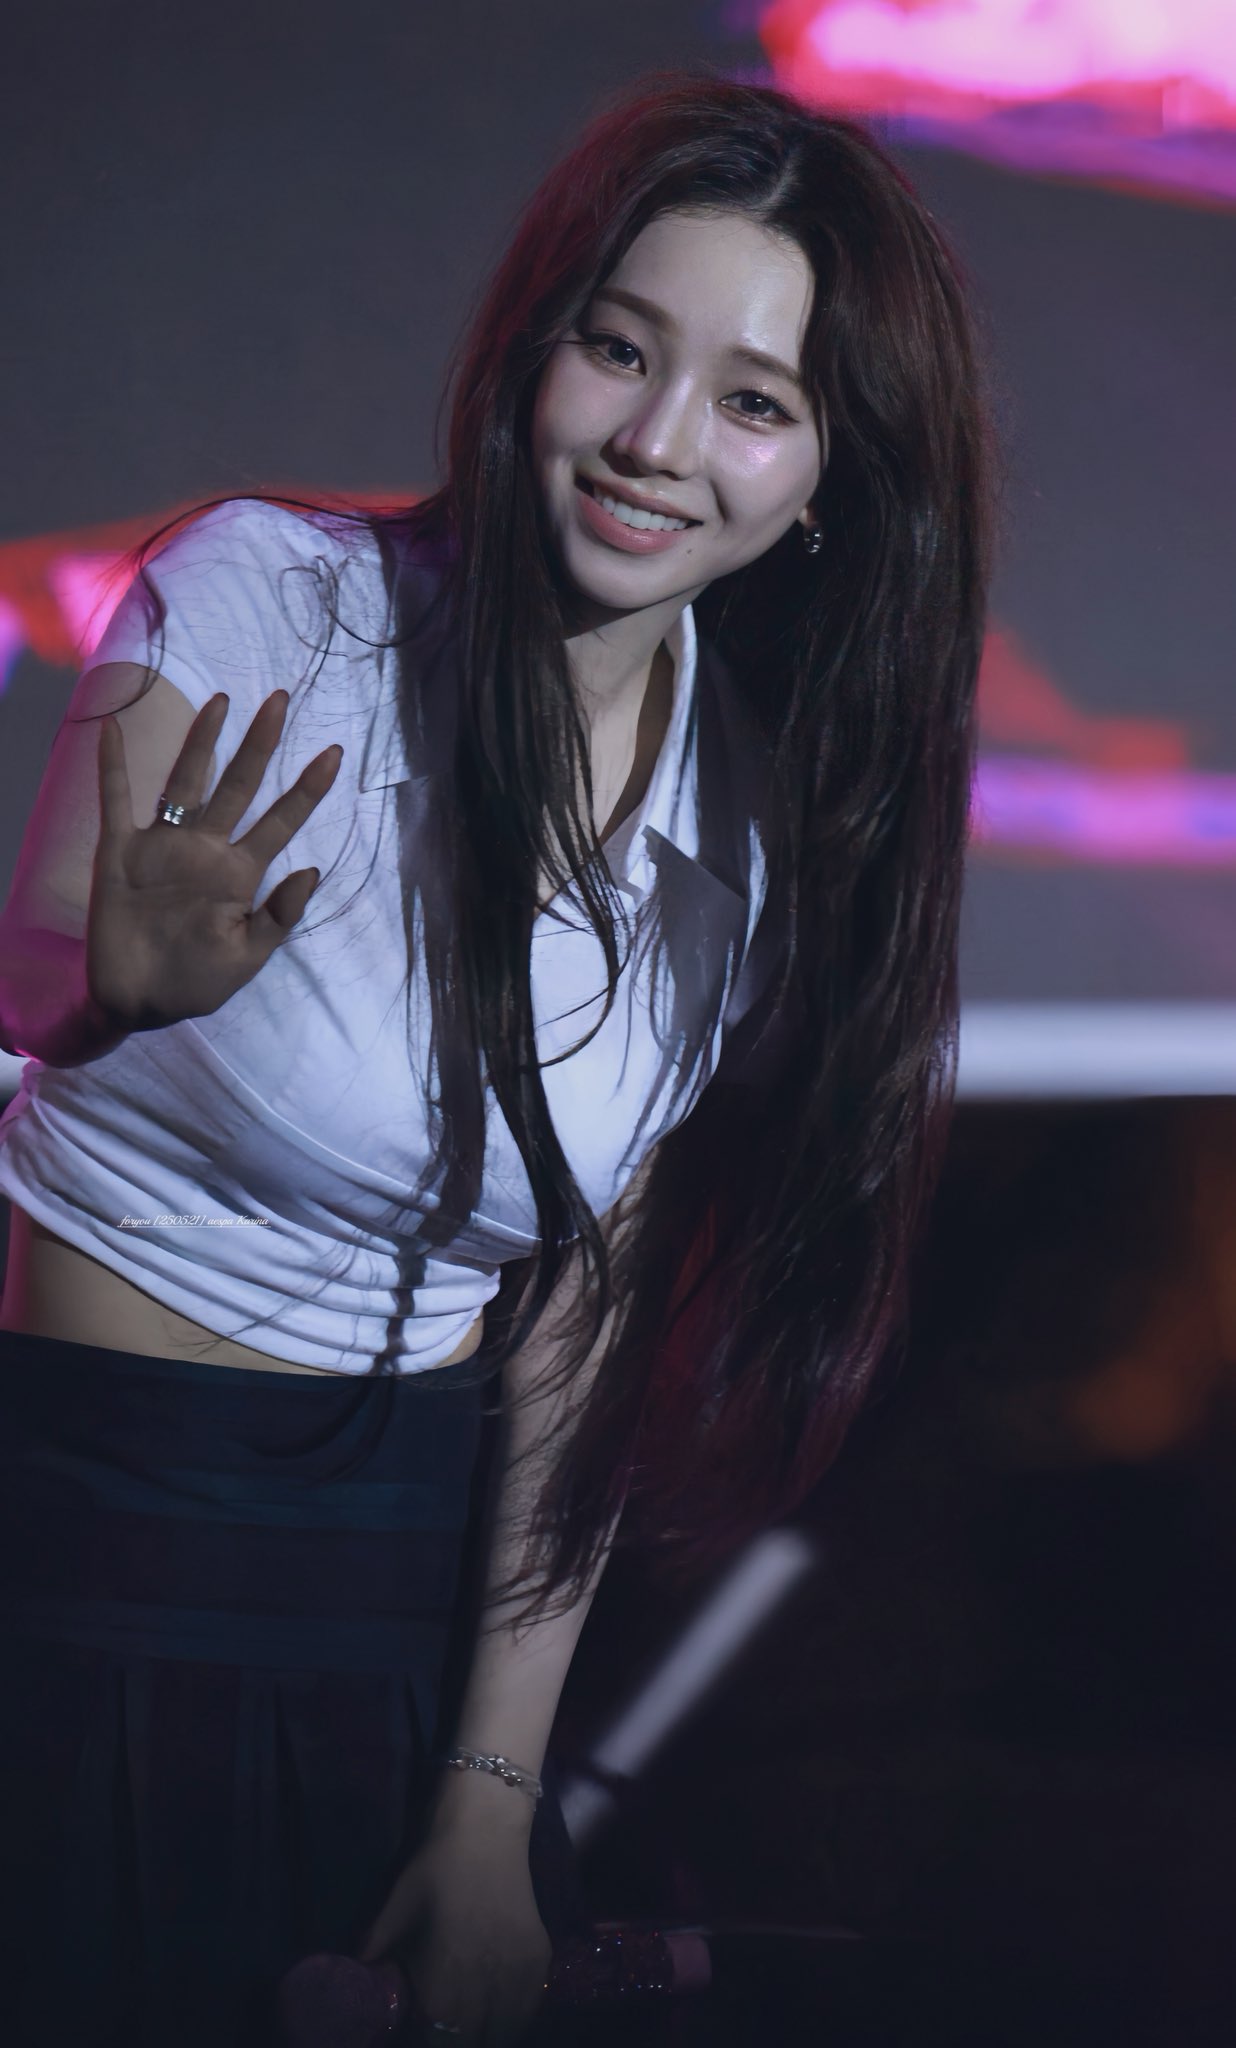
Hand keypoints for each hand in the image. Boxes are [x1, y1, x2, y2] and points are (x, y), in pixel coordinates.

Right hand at [86, 689, 341, 1030]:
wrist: (138, 1004)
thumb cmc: (196, 982)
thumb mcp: (248, 956)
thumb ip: (280, 916)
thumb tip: (313, 870)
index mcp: (240, 874)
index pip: (281, 822)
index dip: (307, 790)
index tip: (335, 754)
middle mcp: (206, 850)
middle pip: (240, 786)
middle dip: (261, 744)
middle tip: (282, 699)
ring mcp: (163, 847)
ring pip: (187, 782)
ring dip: (202, 742)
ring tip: (222, 702)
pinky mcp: (120, 853)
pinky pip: (116, 801)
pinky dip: (114, 767)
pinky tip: (114, 730)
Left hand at [358, 1805, 549, 2047]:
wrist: (484, 1829)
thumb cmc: (432, 1871)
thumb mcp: (392, 1914)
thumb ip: (373, 1955)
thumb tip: (358, 1977)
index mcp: (442, 1991)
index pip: (442, 2045)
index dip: (433, 2039)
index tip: (426, 2024)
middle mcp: (484, 1994)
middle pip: (476, 2041)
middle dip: (459, 2037)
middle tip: (447, 2018)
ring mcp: (519, 1977)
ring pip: (508, 2030)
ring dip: (490, 2029)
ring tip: (474, 2016)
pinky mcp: (541, 1958)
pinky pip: (530, 2004)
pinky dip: (516, 2011)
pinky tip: (501, 2000)